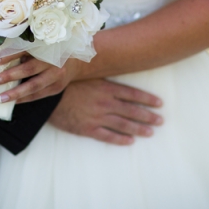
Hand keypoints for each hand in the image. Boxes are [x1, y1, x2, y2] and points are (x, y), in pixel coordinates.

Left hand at [0, 52, 84, 103]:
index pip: (25, 50)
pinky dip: (25, 98)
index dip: (10, 55)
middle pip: (29, 69)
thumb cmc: (50, 51)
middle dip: (10, 75)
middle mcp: (53, 60)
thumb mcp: (36, 45)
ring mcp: (57, 75)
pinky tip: (13, 101)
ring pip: (34, 85)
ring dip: (16, 92)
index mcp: (47, 46)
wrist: (75, 62)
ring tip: (0, 98)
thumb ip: (14, 47)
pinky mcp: (57, 87)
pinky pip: (38, 94)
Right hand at [48, 79, 163, 144]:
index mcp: (105, 88)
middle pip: (131, 111)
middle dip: (148, 115)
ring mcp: (97, 117)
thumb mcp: (86, 75)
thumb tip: (116, 66)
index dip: (147, 99)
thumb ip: (101, 75)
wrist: (47, 97)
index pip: (132, 94)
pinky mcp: (87, 128)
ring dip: (139, 129)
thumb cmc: (67, 83)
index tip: (160, 103)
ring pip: (123, 125)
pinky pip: (107, 136)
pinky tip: (130, 142)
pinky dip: (120, 139)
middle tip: (161, 120)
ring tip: (151, 132)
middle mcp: (105, 103)